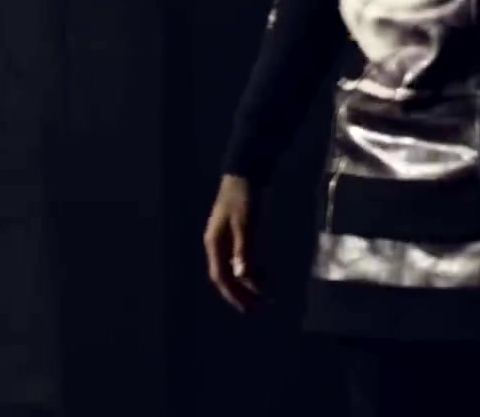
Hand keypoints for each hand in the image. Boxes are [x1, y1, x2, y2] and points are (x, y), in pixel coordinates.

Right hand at [203, 174, 261, 312]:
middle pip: (226, 275)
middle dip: (240, 293)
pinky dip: (252, 267)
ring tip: (264, 296)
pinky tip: (265, 275)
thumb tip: (242, 276)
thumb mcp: (246, 223)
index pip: (220, 277)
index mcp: (214, 243)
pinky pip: (242, 256)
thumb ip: (244, 249)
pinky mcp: (237, 232)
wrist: (246, 170)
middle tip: (257, 308)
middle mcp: (217, 244)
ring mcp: (226, 238)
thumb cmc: (245, 196)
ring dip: (248, 282)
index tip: (247, 309)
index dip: (233, 295)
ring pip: (235, 267)